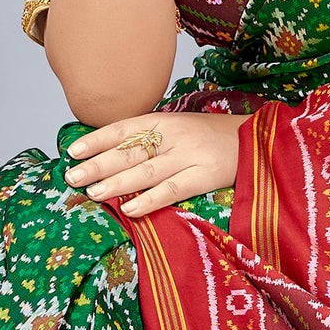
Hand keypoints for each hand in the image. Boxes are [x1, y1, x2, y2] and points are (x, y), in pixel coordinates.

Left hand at [66, 108, 246, 217]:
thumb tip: (109, 153)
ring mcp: (190, 156)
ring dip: (117, 183)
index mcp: (165, 121)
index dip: (97, 139)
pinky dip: (150, 199)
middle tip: (72, 176)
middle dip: (98, 164)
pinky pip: (173, 190)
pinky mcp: (205, 177)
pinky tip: (130, 209)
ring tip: (92, 193)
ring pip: (147, 171)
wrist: (257, 140)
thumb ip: (150, 138)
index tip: (73, 151)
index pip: (124, 128)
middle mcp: (174, 136)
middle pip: (130, 151)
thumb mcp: (179, 128)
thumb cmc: (211, 136)